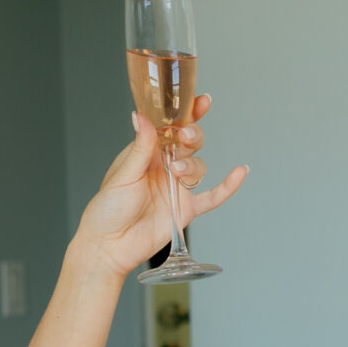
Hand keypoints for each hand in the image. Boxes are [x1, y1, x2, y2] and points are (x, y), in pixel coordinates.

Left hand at [76, 96, 246, 279]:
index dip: (187, 112)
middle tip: (185, 137)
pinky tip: (240, 172)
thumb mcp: (123, 173)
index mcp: (148, 153)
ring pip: (199, 166)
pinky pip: (212, 197)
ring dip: (192, 164)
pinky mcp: (185, 210)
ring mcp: (177, 188)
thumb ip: (140, 146)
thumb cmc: (107, 209)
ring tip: (176, 171)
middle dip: (193, 135)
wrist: (109, 245)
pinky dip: (228, 186)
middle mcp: (165, 167)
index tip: (200, 100)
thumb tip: (140, 115)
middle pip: (190, 142)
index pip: (171, 127)